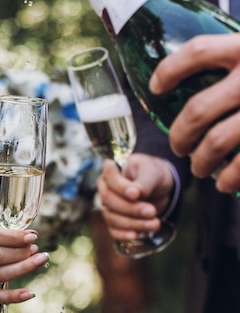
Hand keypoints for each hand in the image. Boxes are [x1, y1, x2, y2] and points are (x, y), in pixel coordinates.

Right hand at [96, 155, 173, 240]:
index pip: (110, 178)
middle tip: (152, 211)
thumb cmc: (153, 175)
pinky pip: (113, 231)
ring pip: (112, 218)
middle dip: (131, 209)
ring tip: (155, 224)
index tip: (136, 194)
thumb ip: (144, 182)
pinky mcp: (114, 222)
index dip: (121, 188)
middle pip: (109, 201)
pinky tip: (136, 236)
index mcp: (111, 171)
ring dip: (133, 224)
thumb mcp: (153, 173)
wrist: (159, 188)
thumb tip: (134, 193)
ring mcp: (108, 207)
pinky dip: (123, 235)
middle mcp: (105, 189)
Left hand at [149, 33, 239, 192]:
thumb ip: (235, 59)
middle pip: (198, 110)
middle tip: (178, 146)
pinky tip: (224, 183)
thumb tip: (189, 79)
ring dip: (200, 161)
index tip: (156, 87)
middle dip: (180, 135)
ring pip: (217, 142)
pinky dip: (230, 178)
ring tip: (199, 168)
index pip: (198, 52)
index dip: (170, 70)